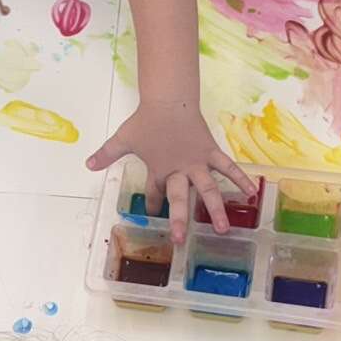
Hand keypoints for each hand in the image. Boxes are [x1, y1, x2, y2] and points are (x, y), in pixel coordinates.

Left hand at [86, 99, 250, 242]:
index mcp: (158, 169)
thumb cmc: (146, 120)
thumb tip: (86, 165)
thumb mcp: (123, 138)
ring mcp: (197, 162)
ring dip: (216, 209)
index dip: (150, 205)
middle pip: (179, 198)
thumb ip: (106, 154)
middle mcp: (178, 170)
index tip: (151, 216)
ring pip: (208, 189)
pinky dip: (240, 178)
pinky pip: (228, 167)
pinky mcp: (211, 152)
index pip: (153, 193)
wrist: (168, 99)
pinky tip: (253, 191)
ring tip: (224, 229)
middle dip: (179, 219)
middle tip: (180, 240)